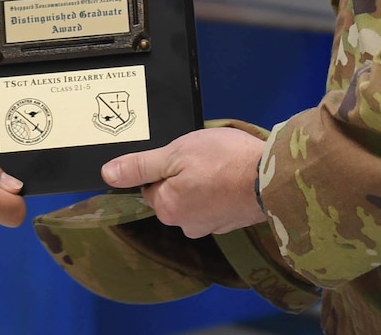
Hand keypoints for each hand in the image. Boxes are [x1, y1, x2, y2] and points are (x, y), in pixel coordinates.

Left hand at [101, 127, 267, 237]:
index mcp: (168, 209)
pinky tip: (233, 174)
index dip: (165, 166)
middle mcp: (187, 225)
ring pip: (196, 198)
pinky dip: (222, 189)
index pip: (151, 187)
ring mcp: (212, 226)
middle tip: (204, 156)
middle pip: (173, 195)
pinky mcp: (233, 222)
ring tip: (221, 163)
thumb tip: (107, 174)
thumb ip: (140, 166)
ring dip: (205, 182)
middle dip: (185, 175)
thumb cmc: (223, 161)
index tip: (183, 154)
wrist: (273, 176)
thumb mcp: (175, 153)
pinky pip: (217, 202)